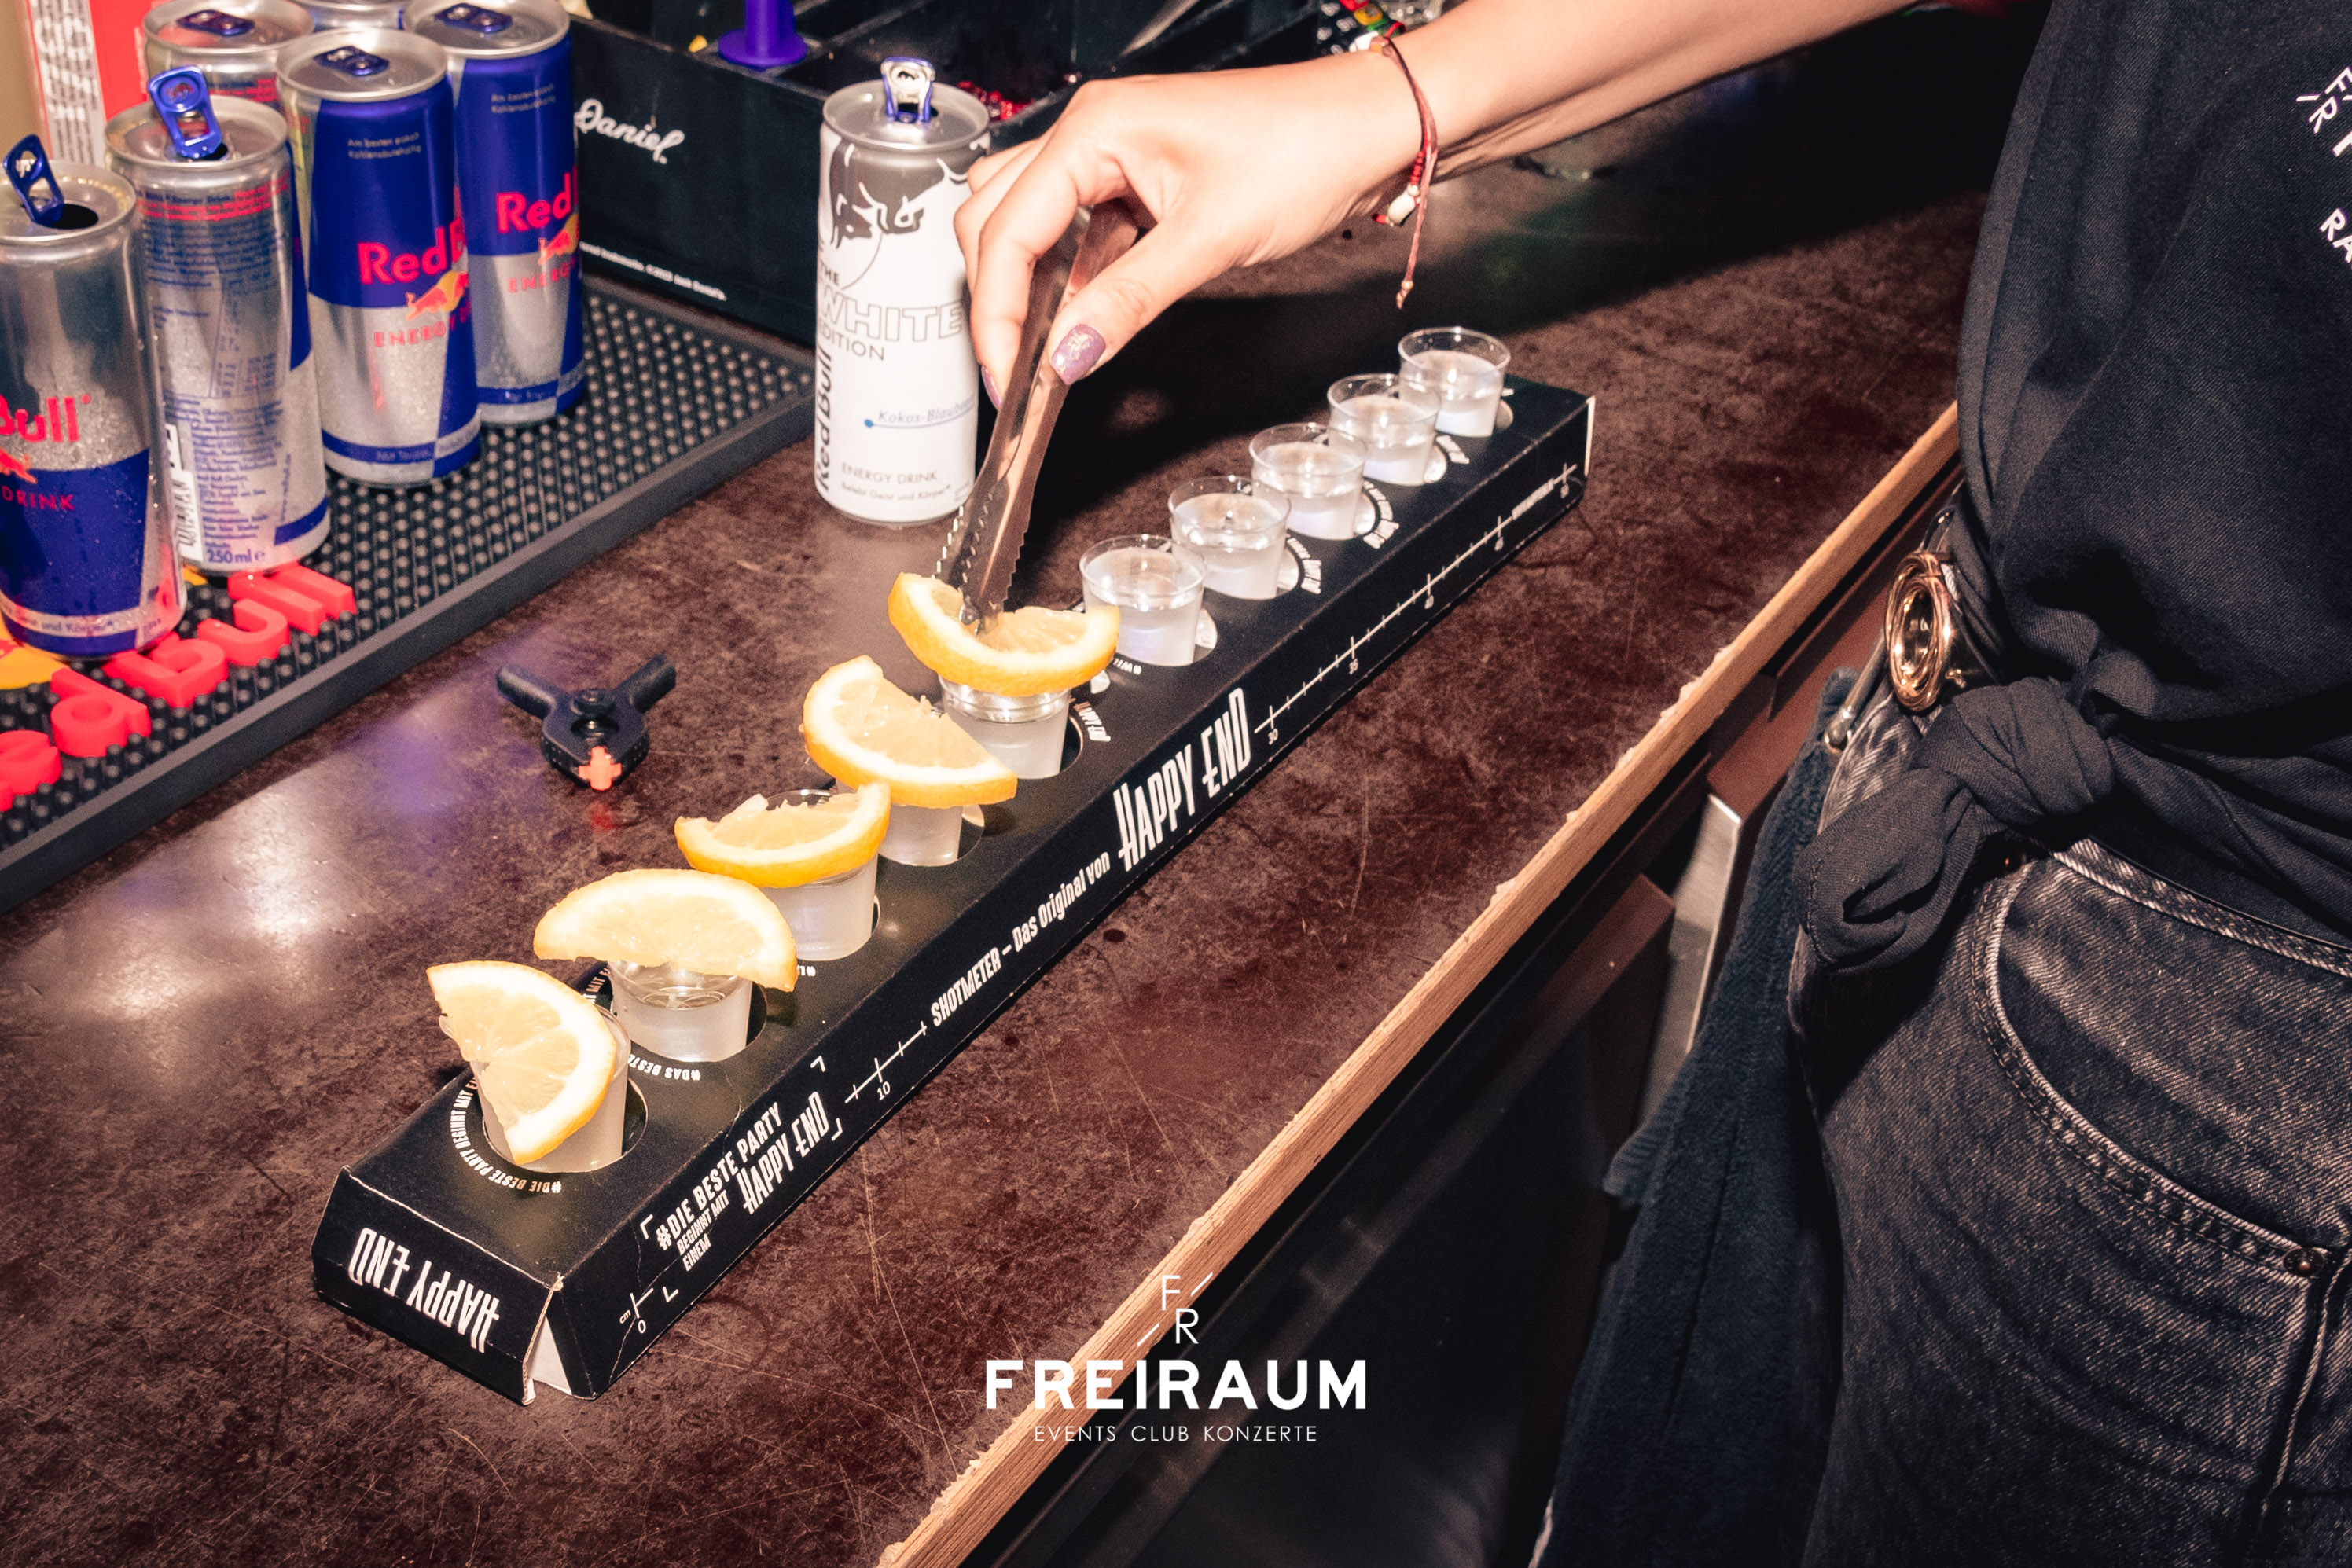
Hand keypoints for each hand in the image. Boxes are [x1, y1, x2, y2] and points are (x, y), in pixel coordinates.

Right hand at [955, 51, 1421, 396]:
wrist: (1371, 129)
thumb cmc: (1307, 149)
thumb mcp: (1211, 239)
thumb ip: (1128, 300)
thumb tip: (1068, 355)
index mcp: (1095, 128)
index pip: (1006, 228)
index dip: (997, 311)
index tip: (1007, 377)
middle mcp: (1093, 132)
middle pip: (996, 219)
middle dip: (997, 296)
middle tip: (1015, 371)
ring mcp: (1114, 155)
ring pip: (1029, 222)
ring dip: (1029, 284)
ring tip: (1043, 349)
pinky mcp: (1139, 180)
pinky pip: (1079, 230)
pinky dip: (1072, 278)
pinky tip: (1084, 319)